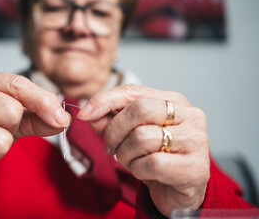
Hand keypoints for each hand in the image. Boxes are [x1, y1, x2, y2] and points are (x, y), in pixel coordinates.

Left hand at [78, 84, 209, 216]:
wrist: (178, 190)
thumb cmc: (155, 156)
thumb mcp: (129, 134)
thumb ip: (110, 120)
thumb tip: (89, 113)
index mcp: (174, 101)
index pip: (133, 91)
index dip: (105, 100)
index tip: (85, 114)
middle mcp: (190, 116)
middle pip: (140, 109)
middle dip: (115, 130)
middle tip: (110, 147)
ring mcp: (197, 140)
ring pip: (143, 137)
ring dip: (126, 155)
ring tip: (131, 161)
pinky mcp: (196, 167)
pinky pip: (153, 163)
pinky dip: (139, 170)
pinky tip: (145, 173)